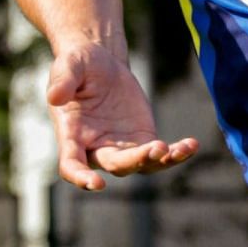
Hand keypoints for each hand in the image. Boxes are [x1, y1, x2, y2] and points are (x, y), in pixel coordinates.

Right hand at [47, 41, 198, 190]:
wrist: (100, 63)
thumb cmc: (78, 65)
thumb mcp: (68, 65)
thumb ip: (63, 81)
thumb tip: (55, 97)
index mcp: (72, 135)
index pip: (71, 164)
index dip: (81, 177)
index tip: (96, 183)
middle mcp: (96, 148)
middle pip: (115, 164)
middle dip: (135, 161)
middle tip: (156, 148)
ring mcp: (121, 147)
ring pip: (141, 165)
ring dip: (161, 161)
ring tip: (181, 149)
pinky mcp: (142, 138)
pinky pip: (159, 154)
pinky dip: (176, 153)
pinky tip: (192, 145)